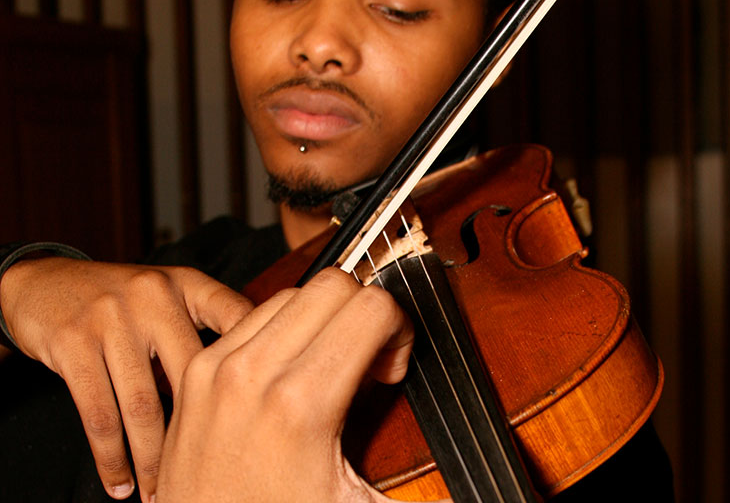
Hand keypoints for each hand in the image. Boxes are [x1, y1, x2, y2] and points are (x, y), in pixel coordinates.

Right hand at [0, 258, 253, 501]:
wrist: (45, 283)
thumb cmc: (122, 299)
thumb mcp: (170, 294)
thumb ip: (210, 323)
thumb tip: (261, 372)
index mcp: (187, 285)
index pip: (237, 315)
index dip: (262, 357)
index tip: (273, 406)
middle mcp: (155, 295)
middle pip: (194, 376)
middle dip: (205, 433)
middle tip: (215, 471)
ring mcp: (113, 318)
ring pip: (144, 405)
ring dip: (153, 460)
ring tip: (161, 492)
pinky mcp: (74, 343)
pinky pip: (99, 415)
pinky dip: (111, 459)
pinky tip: (121, 483)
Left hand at [156, 268, 414, 502]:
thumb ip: (430, 491)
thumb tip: (495, 495)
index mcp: (301, 404)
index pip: (371, 307)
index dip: (398, 331)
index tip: (392, 367)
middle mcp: (254, 372)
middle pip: (336, 284)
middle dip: (365, 314)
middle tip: (367, 362)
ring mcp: (220, 365)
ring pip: (295, 291)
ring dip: (324, 318)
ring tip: (329, 366)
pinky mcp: (197, 367)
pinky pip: (255, 311)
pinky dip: (285, 326)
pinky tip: (291, 369)